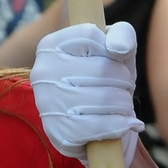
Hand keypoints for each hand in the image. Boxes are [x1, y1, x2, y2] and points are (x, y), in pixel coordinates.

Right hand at [31, 23, 143, 167]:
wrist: (96, 124)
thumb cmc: (106, 79)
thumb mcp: (116, 49)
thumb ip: (122, 35)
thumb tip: (118, 48)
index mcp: (50, 45)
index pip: (89, 35)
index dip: (111, 49)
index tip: (112, 61)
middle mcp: (42, 72)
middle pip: (103, 68)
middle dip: (124, 81)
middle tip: (123, 89)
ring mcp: (47, 104)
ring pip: (105, 98)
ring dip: (125, 104)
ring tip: (122, 106)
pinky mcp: (58, 132)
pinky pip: (100, 126)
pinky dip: (120, 125)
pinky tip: (123, 124)